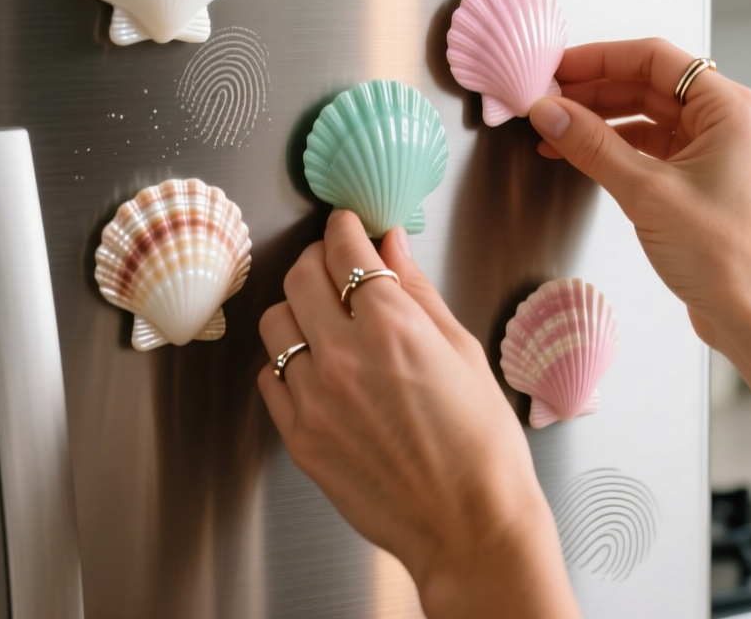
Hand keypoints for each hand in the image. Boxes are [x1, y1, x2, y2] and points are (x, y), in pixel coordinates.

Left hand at [256, 210, 579, 618]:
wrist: (469, 524)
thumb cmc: (482, 445)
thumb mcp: (463, 351)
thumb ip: (418, 292)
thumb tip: (391, 246)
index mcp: (393, 327)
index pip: (345, 250)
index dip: (345, 228)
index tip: (348, 226)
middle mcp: (344, 357)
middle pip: (300, 276)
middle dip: (318, 259)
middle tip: (337, 266)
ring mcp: (314, 399)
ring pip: (275, 324)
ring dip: (297, 309)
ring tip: (325, 319)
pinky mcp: (299, 437)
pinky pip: (269, 379)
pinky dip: (287, 362)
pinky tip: (317, 368)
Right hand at [527, 39, 750, 345]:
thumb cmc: (725, 256)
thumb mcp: (647, 193)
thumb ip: (593, 146)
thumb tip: (550, 112)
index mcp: (728, 108)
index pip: (655, 59)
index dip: (600, 59)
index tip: (557, 67)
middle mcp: (725, 122)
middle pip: (648, 85)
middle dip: (594, 91)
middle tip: (547, 97)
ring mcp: (713, 152)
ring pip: (646, 117)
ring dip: (600, 121)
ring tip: (554, 128)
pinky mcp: (698, 181)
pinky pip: (649, 149)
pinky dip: (613, 149)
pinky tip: (579, 155)